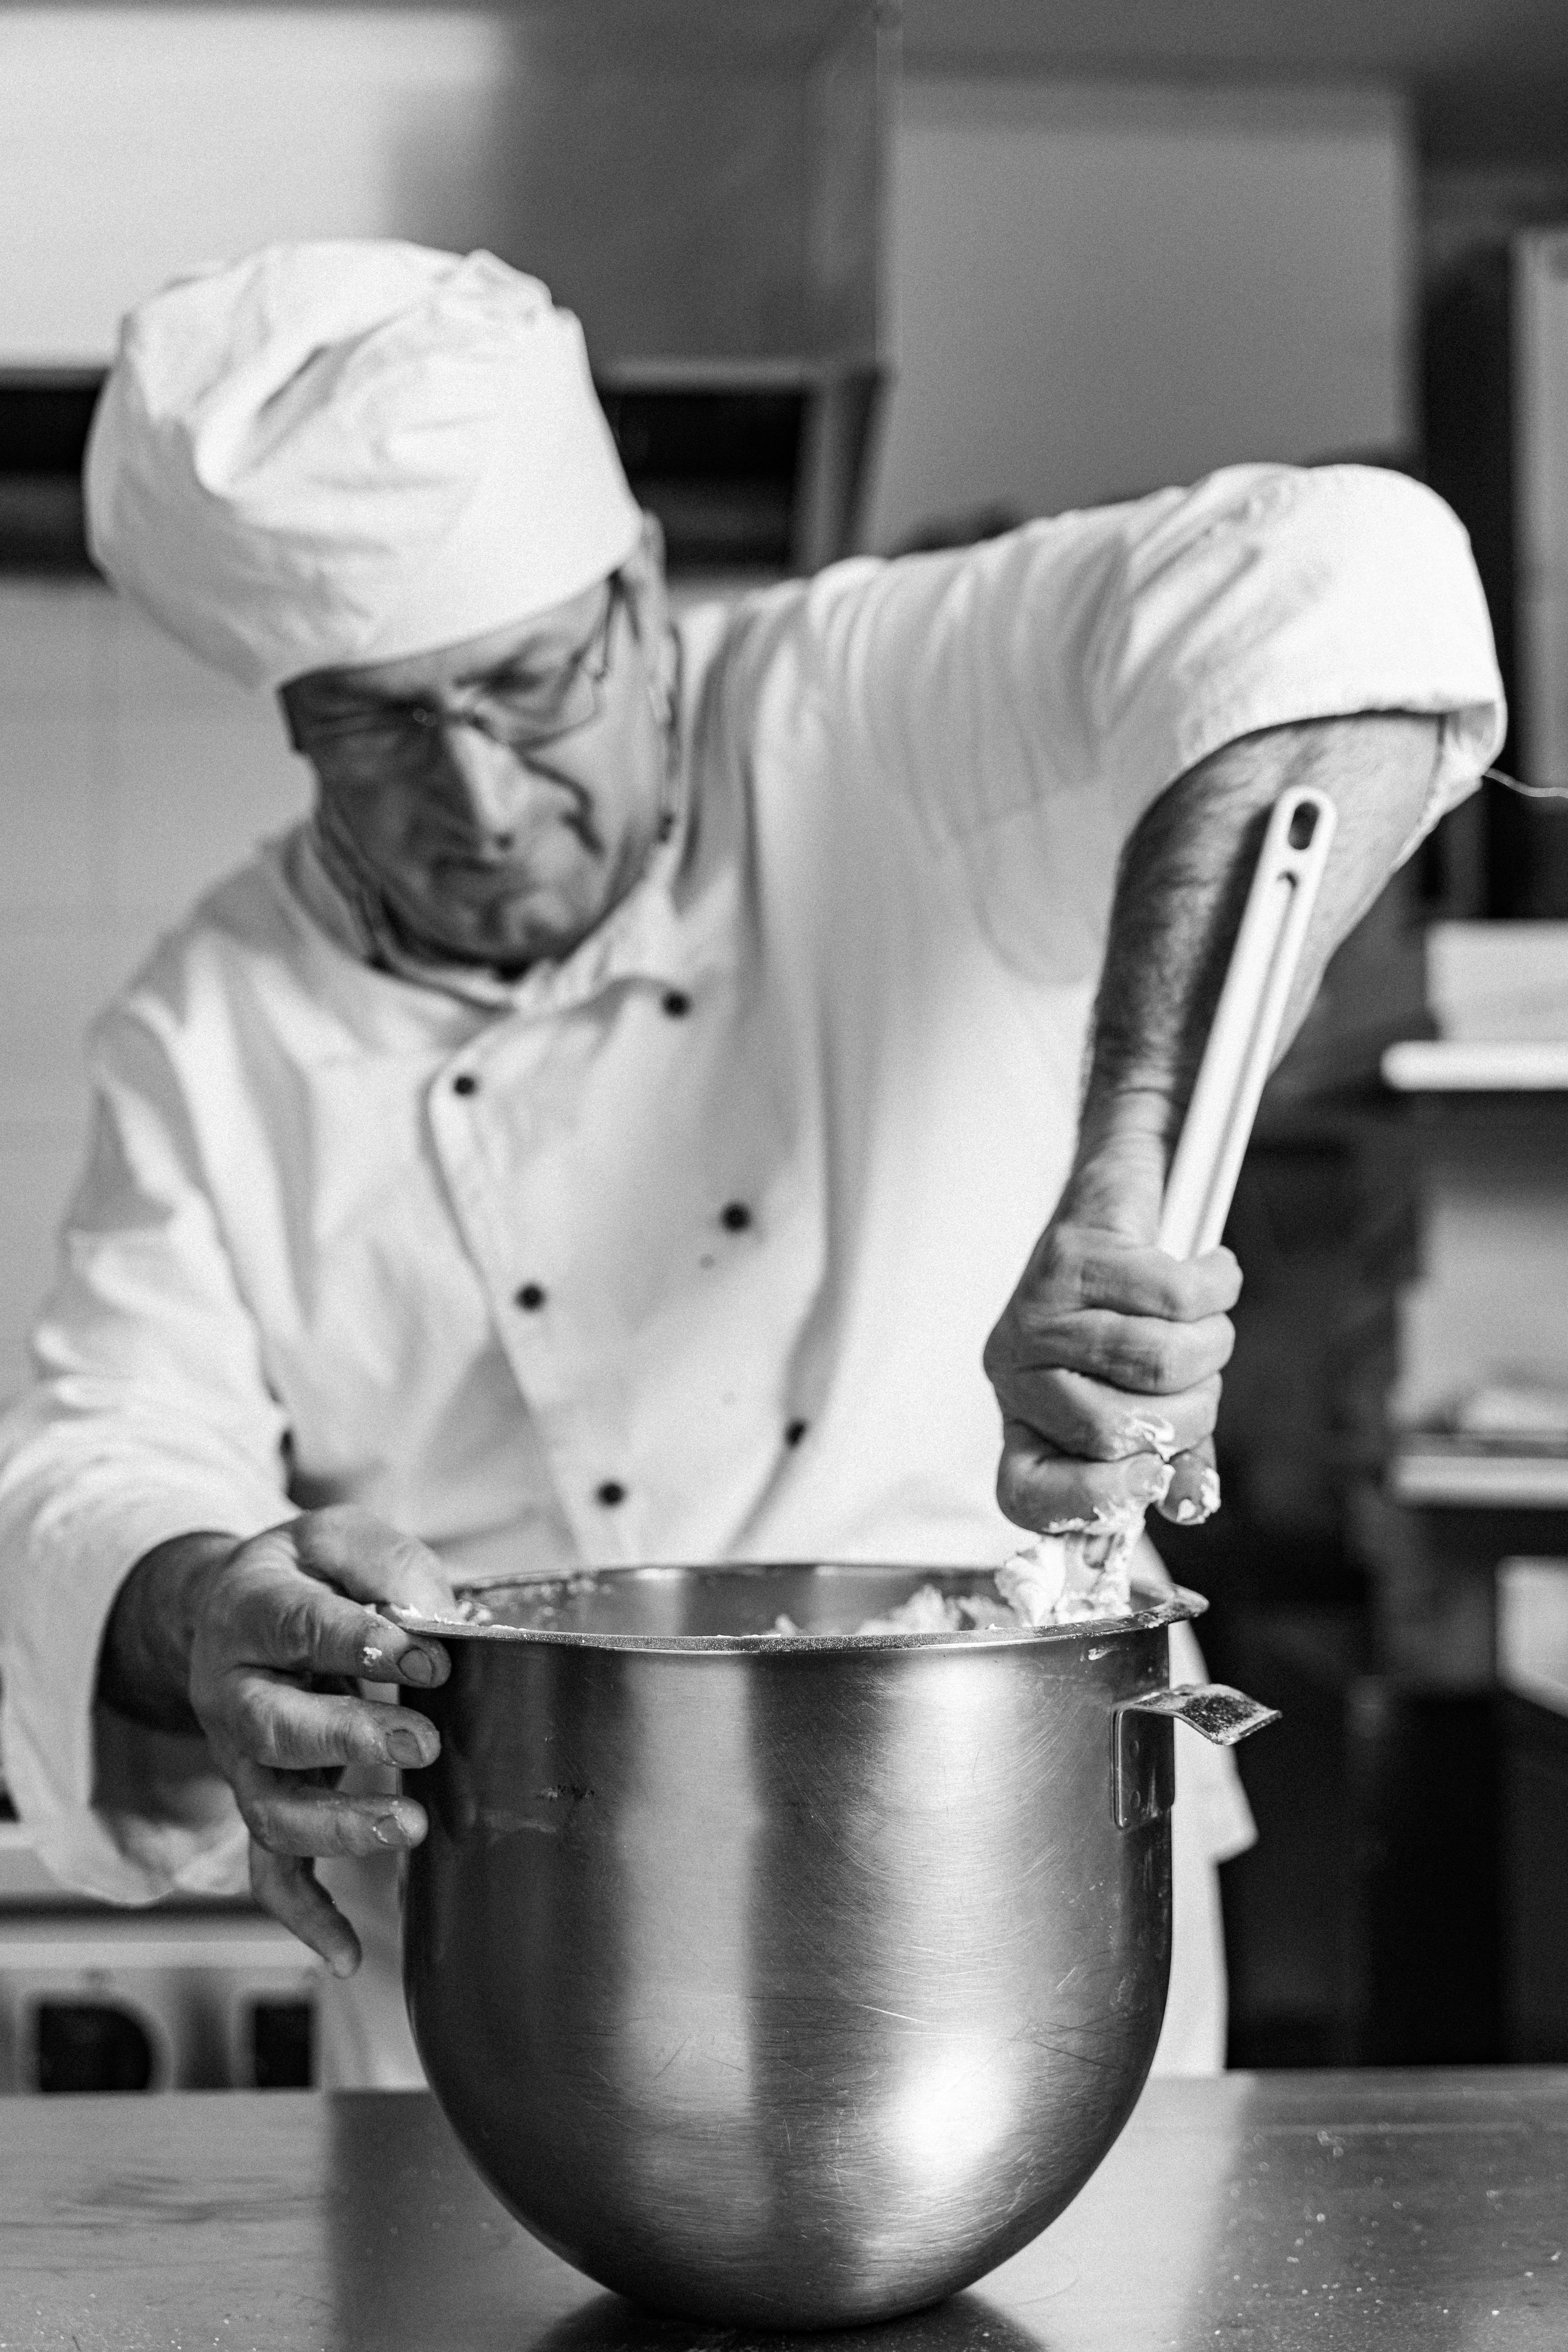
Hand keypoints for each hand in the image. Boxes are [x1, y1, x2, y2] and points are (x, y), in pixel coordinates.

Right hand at [182, 1507, 456, 1974]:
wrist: (243, 1605)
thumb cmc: (309, 1572)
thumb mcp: (342, 1538)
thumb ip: (387, 1566)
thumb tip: (434, 1623)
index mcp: (247, 1610)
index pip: (297, 1625)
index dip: (362, 1642)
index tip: (430, 1655)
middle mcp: (231, 1691)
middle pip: (273, 1728)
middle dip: (349, 1739)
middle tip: (425, 1740)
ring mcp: (242, 1758)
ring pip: (272, 1809)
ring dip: (340, 1826)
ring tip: (413, 1826)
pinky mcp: (263, 1800)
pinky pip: (271, 1871)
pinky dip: (305, 1916)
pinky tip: (347, 1952)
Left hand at [983, 1134, 1240, 1534]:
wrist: (1115, 1199)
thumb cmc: (1135, 1313)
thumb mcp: (1148, 1396)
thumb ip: (1169, 1456)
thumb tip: (1191, 1504)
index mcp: (1024, 1418)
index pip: (1025, 1493)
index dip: (1094, 1503)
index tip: (1153, 1480)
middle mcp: (1013, 1371)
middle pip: (1115, 1431)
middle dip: (1191, 1410)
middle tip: (1200, 1372)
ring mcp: (1035, 1313)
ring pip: (1154, 1363)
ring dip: (1211, 1344)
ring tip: (1208, 1319)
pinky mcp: (1070, 1256)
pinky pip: (1174, 1296)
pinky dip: (1216, 1287)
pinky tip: (1214, 1273)